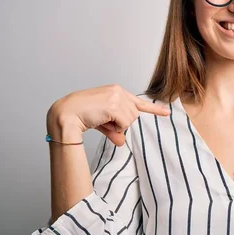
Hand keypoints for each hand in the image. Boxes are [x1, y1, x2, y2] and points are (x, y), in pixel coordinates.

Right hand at [47, 84, 170, 146]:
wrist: (66, 114)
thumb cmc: (81, 116)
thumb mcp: (103, 124)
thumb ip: (115, 131)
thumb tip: (122, 143)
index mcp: (116, 91)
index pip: (138, 101)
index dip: (154, 109)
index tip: (167, 113)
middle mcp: (118, 91)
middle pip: (134, 116)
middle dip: (121, 124)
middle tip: (104, 122)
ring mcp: (116, 96)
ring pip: (130, 120)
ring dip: (117, 125)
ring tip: (101, 120)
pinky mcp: (113, 105)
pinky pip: (124, 123)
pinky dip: (115, 127)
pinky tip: (102, 120)